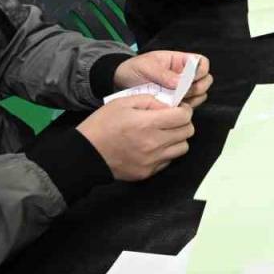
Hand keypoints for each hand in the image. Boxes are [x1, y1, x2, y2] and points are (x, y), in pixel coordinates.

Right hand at [77, 96, 194, 180]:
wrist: (86, 153)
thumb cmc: (102, 125)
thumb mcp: (123, 102)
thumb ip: (150, 100)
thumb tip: (169, 106)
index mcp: (148, 124)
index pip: (184, 117)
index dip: (185, 110)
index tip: (179, 108)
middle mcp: (154, 144)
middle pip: (187, 132)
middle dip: (183, 122)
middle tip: (172, 119)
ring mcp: (152, 160)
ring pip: (182, 148)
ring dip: (177, 138)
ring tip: (164, 133)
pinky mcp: (148, 172)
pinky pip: (169, 160)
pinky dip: (167, 152)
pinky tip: (154, 145)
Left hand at [114, 51, 212, 107]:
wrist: (120, 82)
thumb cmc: (134, 69)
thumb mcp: (146, 66)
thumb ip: (163, 74)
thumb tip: (180, 83)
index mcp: (180, 61)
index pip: (202, 63)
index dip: (200, 71)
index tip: (189, 79)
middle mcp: (185, 75)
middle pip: (205, 81)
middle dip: (196, 88)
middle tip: (181, 92)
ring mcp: (182, 90)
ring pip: (200, 95)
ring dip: (191, 100)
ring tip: (174, 101)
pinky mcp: (176, 102)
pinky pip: (189, 106)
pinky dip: (183, 108)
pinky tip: (171, 108)